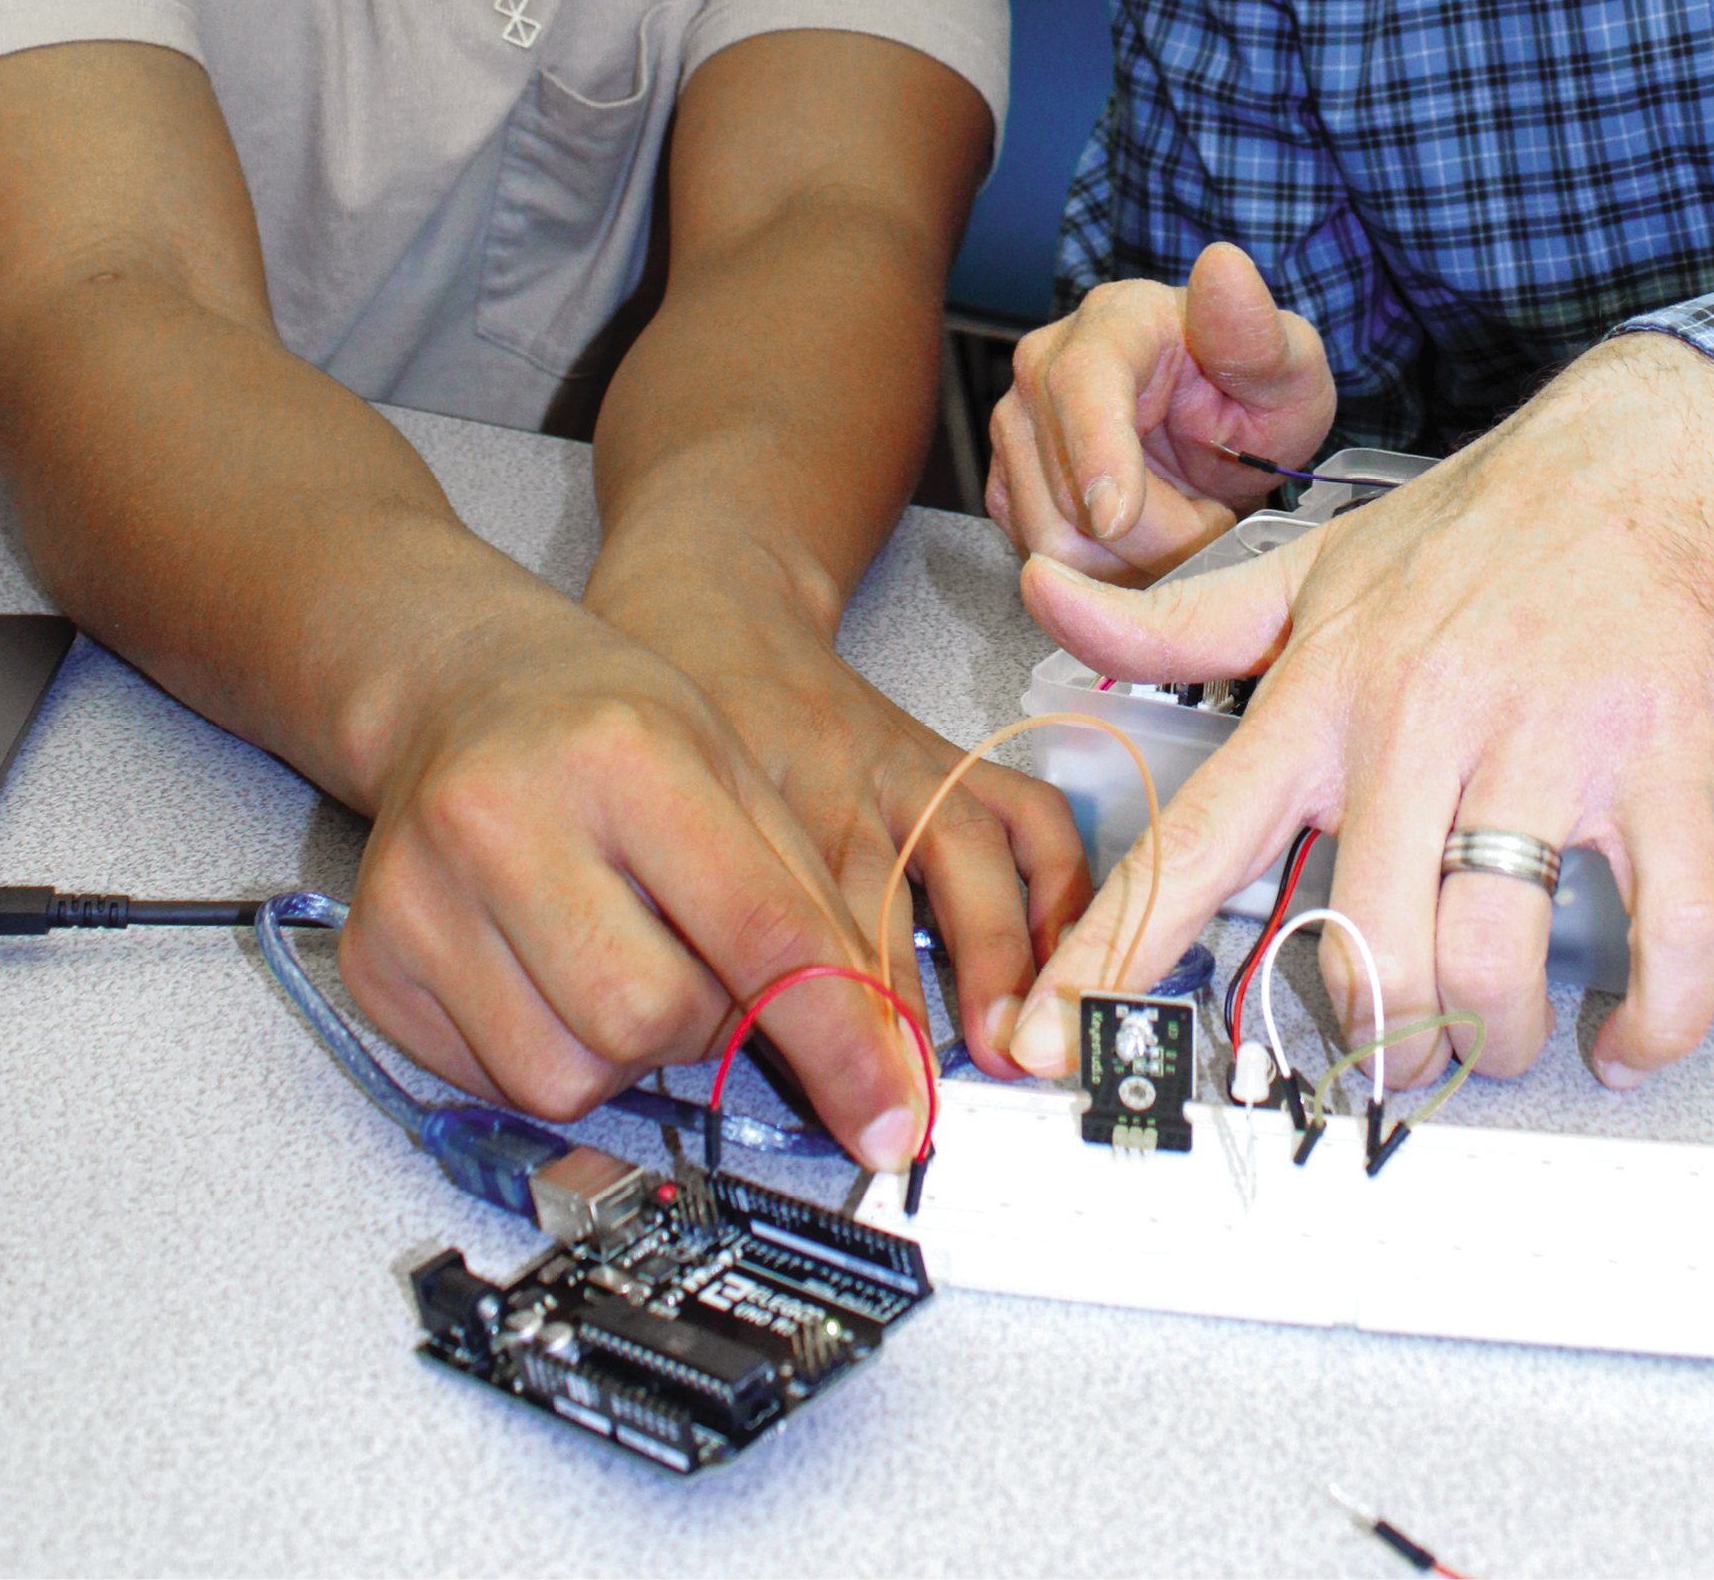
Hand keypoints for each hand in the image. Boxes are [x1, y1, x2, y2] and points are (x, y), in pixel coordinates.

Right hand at [341, 578, 954, 1166]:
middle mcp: (502, 818)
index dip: (836, 1038)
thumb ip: (807, 908)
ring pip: (567, 1079)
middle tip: (693, 957)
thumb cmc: (610, 725)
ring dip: (625, 1049)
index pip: (757, 930)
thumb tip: (877, 1065)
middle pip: (649, 1020)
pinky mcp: (374, 964)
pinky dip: (551, 1054)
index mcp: (622, 753)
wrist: (463, 689)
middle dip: (702, 1022)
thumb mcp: (733, 769)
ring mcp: (420, 896)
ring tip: (618, 952)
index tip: (888, 1119)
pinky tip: (548, 968)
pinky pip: (494, 1087)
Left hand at [588, 519, 1090, 1089]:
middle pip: (884, 918)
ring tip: (1016, 1038)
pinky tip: (1068, 945)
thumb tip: (694, 1057)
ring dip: (998, 956)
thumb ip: (681, 932)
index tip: (863, 1110)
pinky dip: (1060, 880)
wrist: (711, 603)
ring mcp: (903, 774)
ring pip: (966, 863)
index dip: (837, 1035)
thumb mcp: (645, 827)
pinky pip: (1025, 814)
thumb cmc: (667, 724)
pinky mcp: (945, 758)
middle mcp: (837, 799)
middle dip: (914, 1021)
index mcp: (752, 823)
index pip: (800, 945)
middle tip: (931, 1107)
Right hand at [987, 242, 1337, 577]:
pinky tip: (1144, 539)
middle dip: (1152, 532)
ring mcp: (1018, 424)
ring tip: (1183, 520)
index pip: (1080, 381)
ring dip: (1130, 558)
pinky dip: (1101, 573)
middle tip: (1212, 516)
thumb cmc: (1259, 390)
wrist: (1226, 426)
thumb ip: (1256, 331)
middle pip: (1063, 482)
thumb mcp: (1289, 365)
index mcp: (1118, 320)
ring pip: (1048, 533)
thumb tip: (1223, 264)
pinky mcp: (1010, 480)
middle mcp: (1046, 362)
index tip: (1117, 518)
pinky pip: (1041, 556)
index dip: (1094, 452)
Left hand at [1004, 334, 1713, 1094]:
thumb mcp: (1315, 565)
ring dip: (1491, 1039)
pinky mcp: (1665, 765)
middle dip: (1373, 1045)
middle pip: (1367, 945)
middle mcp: (1423, 723)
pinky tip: (1627, 1038)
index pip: (1197, 838)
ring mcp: (1550, 747)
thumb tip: (1047, 598)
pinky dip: (1653, 1021)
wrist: (1653, 448)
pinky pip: (1669, 934)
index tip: (1046, 1041)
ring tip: (1495, 1034)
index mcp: (1327, 692)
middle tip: (1387, 1058)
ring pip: (1493, 958)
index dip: (1116, 951)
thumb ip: (1177, 619)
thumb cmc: (1483, 523)